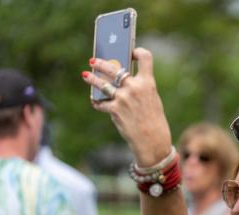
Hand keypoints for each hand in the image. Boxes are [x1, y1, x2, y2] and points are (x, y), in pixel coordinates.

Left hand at [82, 48, 171, 166]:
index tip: (131, 52)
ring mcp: (124, 98)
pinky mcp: (115, 110)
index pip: (145, 58)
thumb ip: (139, 87)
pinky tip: (95, 101)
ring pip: (102, 84)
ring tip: (86, 75)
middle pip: (114, 68)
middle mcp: (135, 87)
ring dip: (92, 79)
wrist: (152, 139)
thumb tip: (119, 78)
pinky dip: (98, 103)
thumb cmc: (152, 119)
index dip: (138, 51)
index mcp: (148, 83)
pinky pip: (101, 103)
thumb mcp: (151, 99)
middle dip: (101, 63)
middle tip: (93, 61)